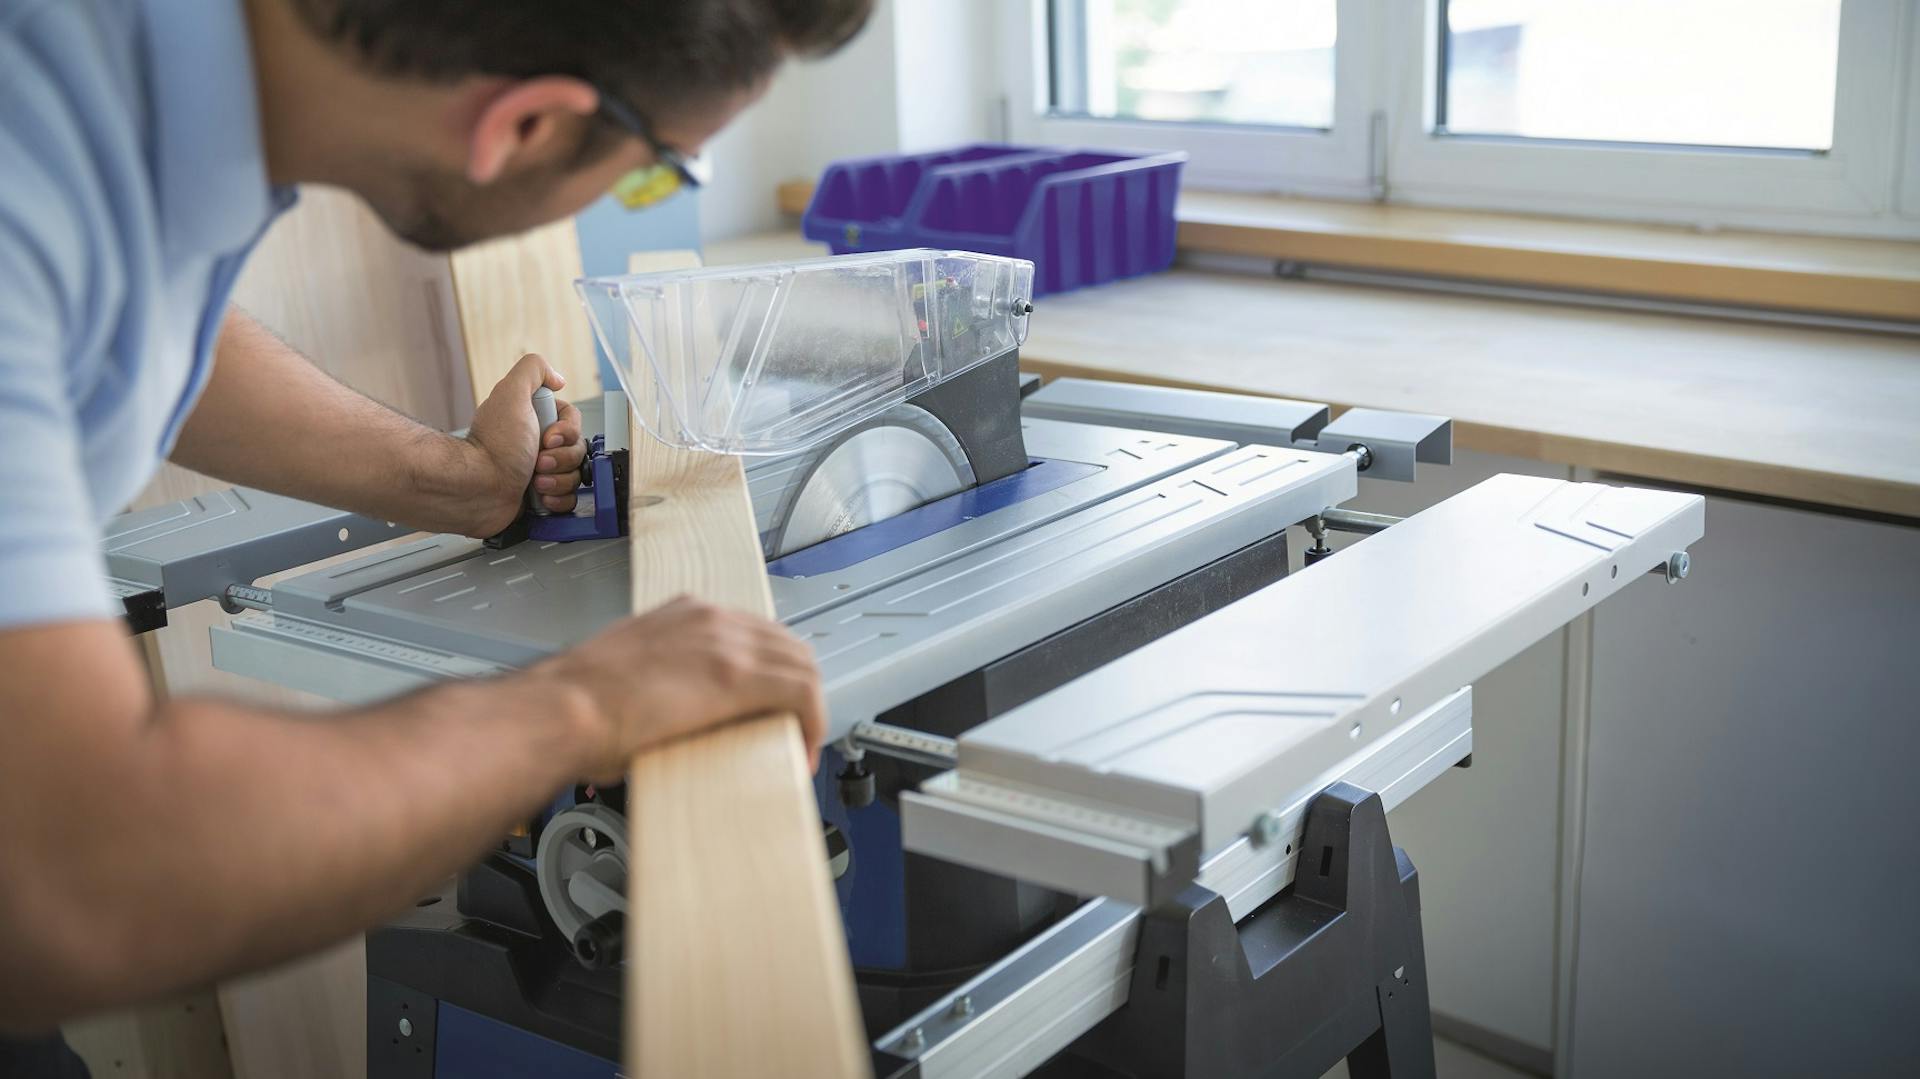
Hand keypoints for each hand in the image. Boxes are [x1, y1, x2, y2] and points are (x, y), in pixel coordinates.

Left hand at [460, 354, 586, 535]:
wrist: (478, 489)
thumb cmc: (493, 448)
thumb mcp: (511, 393)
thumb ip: (533, 369)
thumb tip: (557, 378)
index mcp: (533, 420)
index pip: (573, 421)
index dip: (567, 432)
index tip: (548, 438)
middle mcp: (536, 445)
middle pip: (577, 448)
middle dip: (561, 459)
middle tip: (537, 462)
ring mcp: (540, 472)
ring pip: (575, 474)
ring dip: (559, 480)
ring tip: (535, 482)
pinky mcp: (542, 497)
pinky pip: (569, 498)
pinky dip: (558, 498)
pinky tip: (540, 496)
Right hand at [540, 597, 827, 783]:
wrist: (563, 709)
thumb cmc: (578, 705)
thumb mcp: (631, 676)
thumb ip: (664, 681)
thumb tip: (672, 713)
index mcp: (683, 614)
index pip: (752, 631)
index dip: (769, 668)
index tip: (769, 700)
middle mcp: (711, 619)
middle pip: (785, 643)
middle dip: (797, 686)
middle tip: (793, 724)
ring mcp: (726, 642)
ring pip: (800, 664)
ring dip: (808, 706)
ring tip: (801, 741)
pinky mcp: (738, 675)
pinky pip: (802, 692)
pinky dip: (812, 721)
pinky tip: (805, 747)